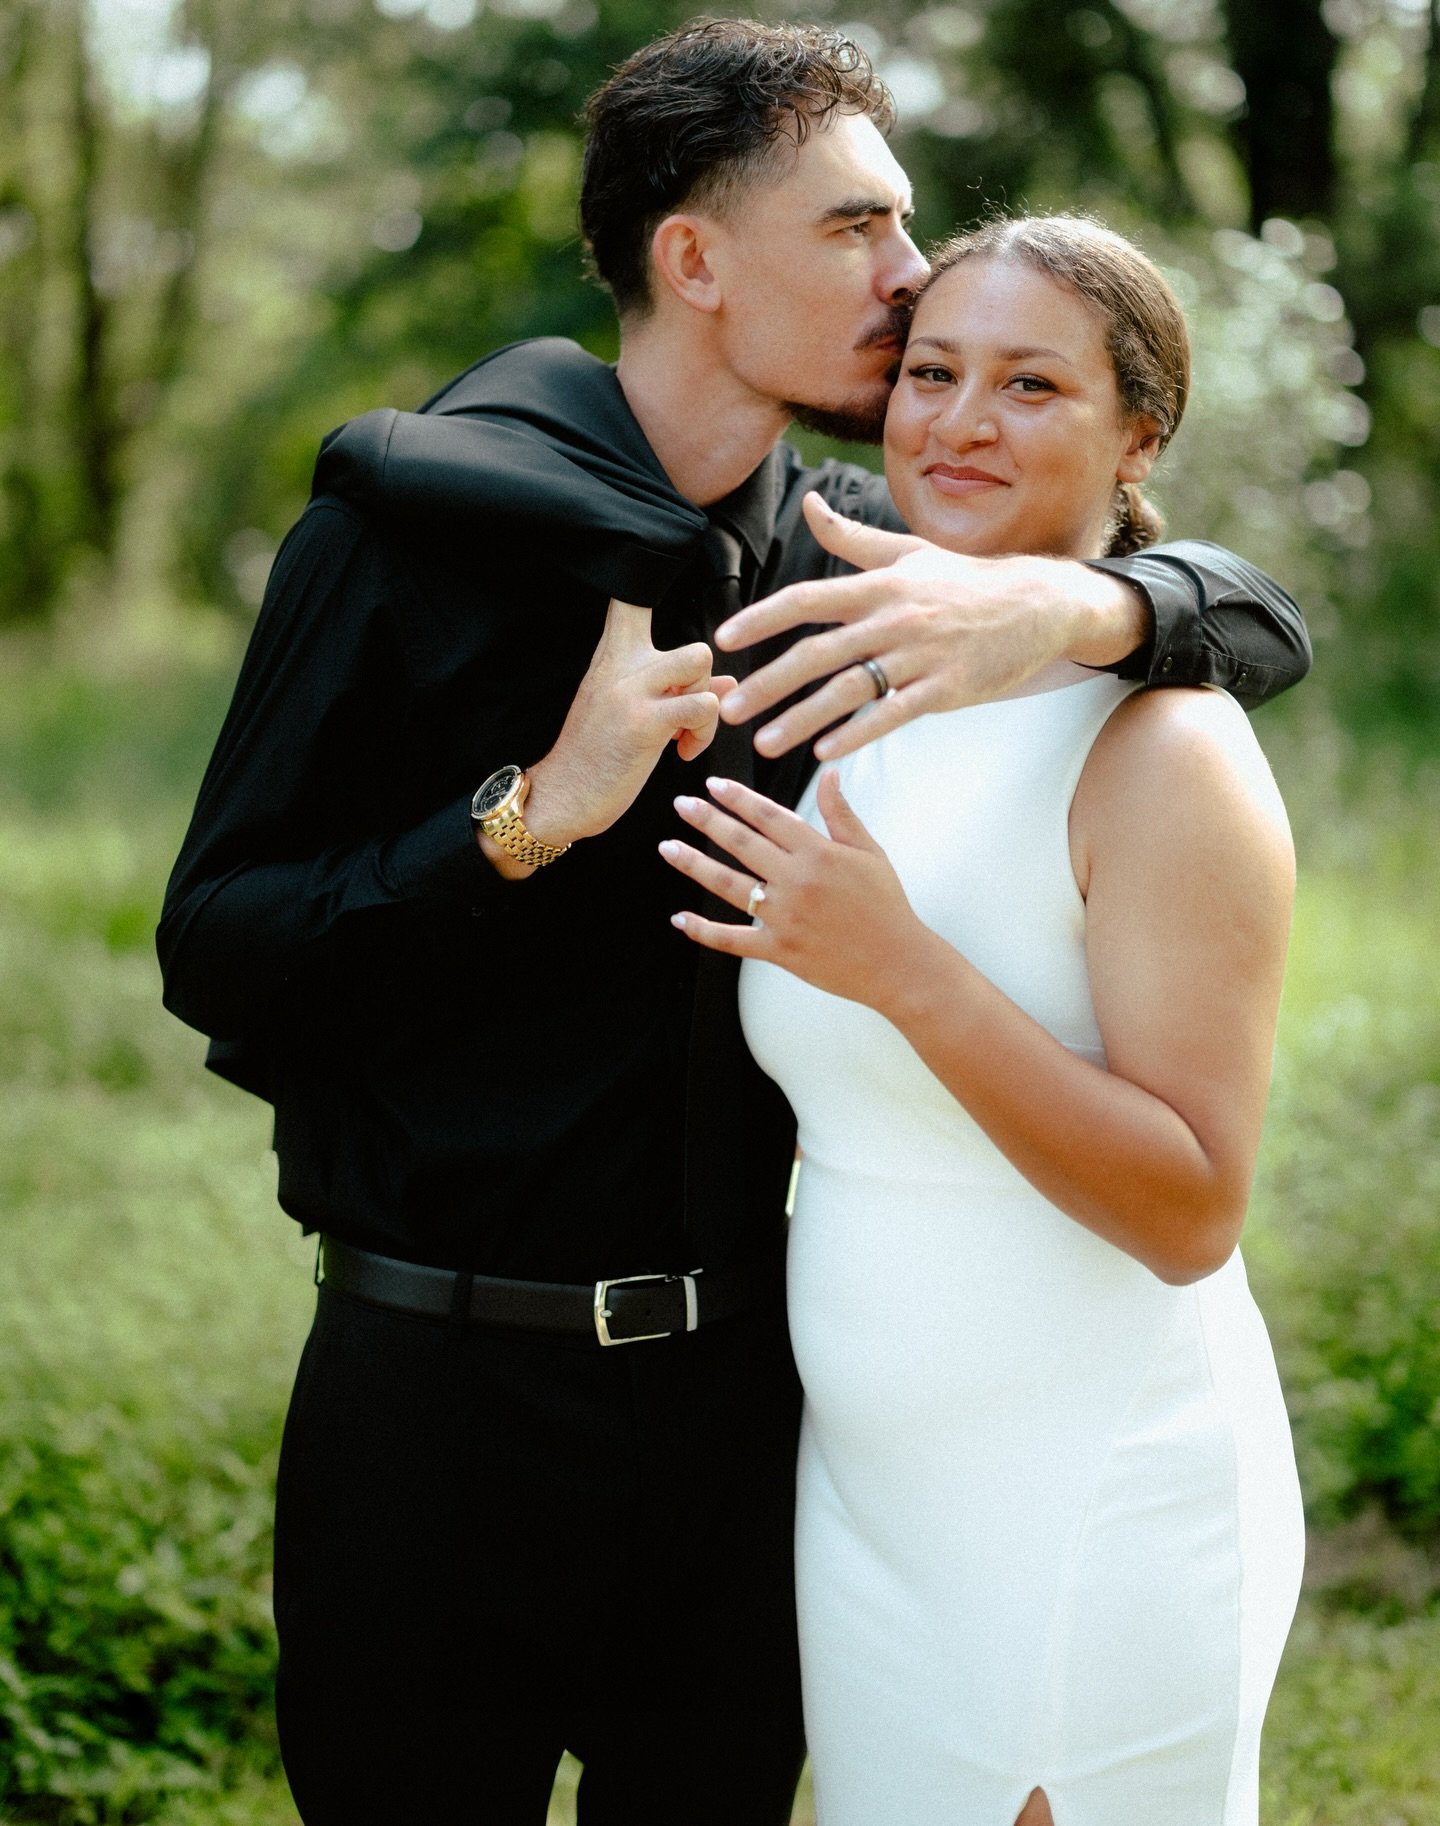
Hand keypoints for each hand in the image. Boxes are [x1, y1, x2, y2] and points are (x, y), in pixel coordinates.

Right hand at [493, 600, 733, 872]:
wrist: (561, 795)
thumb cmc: (596, 756)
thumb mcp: (633, 712)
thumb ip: (678, 690)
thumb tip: (729, 684)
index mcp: (613, 655)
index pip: (632, 599)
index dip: (655, 583)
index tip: (669, 589)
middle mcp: (620, 663)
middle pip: (697, 644)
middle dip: (704, 687)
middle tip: (684, 714)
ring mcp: (631, 691)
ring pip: (703, 666)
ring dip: (706, 705)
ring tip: (684, 733)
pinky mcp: (644, 722)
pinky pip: (704, 707)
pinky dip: (704, 734)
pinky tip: (681, 752)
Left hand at [659, 771, 933, 1013]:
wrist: (898, 963)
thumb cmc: (886, 905)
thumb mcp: (869, 853)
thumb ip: (841, 813)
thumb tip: (829, 772)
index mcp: (819, 853)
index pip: (769, 816)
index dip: (738, 798)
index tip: (713, 784)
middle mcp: (797, 881)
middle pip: (742, 844)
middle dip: (707, 821)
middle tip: (681, 804)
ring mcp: (785, 918)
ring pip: (729, 886)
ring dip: (694, 865)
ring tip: (668, 847)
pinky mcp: (779, 951)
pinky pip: (733, 940)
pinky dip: (704, 931)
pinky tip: (679, 918)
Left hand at [714, 492, 1147, 759]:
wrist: (1040, 603)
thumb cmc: (966, 580)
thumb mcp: (909, 552)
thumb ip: (851, 536)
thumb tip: (807, 505)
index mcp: (880, 585)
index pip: (806, 599)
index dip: (761, 619)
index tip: (724, 640)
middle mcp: (894, 617)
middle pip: (817, 653)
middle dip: (767, 684)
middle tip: (727, 708)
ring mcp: (921, 655)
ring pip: (848, 691)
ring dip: (801, 720)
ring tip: (765, 744)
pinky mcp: (946, 688)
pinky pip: (893, 715)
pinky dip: (858, 734)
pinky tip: (825, 754)